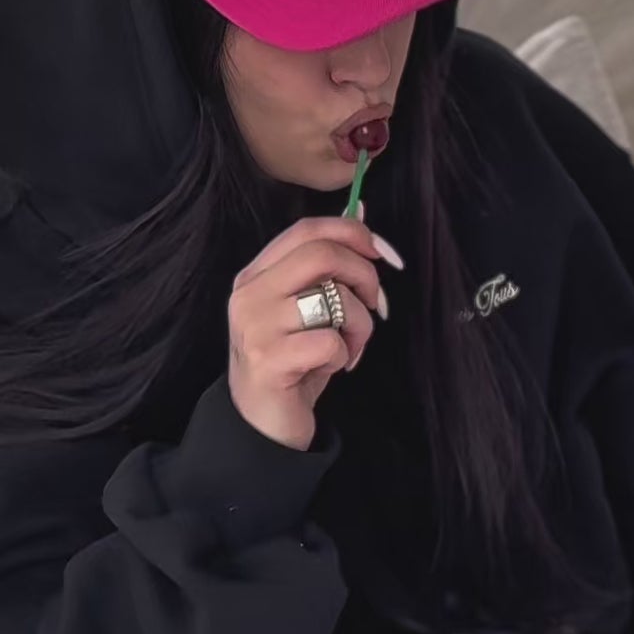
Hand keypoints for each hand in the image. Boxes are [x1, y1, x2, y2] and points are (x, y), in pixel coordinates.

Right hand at [227, 217, 404, 451]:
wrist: (263, 423)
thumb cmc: (293, 360)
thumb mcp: (310, 306)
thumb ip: (328, 262)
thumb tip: (360, 210)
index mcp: (256, 274)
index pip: (307, 230)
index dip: (353, 233)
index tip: (384, 254)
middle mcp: (249, 294)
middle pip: (322, 255)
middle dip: (364, 276)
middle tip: (374, 304)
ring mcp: (255, 327)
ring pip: (332, 300)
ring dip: (359, 325)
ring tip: (351, 347)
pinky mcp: (267, 361)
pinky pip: (329, 341)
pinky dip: (343, 355)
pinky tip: (331, 366)